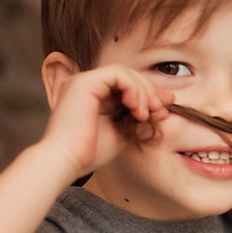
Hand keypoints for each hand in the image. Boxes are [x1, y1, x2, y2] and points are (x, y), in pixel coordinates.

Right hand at [41, 63, 170, 177]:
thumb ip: (137, 116)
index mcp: (93, 95)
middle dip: (149, 91)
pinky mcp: (84, 82)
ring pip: (124, 72)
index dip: (149, 94)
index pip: (126, 85)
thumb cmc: (90, 152)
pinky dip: (132, 87)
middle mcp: (86, 84)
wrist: (67, 160)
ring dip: (142, 91)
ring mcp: (83, 81)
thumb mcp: (122, 131)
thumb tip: (161, 106)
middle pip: (127, 76)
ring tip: (144, 114)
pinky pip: (117, 73)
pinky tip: (135, 107)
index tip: (163, 110)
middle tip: (159, 111)